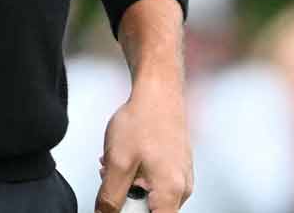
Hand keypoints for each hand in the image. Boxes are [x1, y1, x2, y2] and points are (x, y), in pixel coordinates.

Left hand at [96, 81, 191, 212]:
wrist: (158, 90)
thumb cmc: (143, 119)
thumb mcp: (118, 162)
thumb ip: (110, 196)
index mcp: (171, 191)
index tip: (118, 205)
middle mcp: (183, 188)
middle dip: (128, 202)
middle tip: (112, 181)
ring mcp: (182, 177)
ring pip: (152, 198)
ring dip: (131, 188)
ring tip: (118, 164)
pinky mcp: (177, 167)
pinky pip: (157, 183)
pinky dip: (139, 177)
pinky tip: (128, 159)